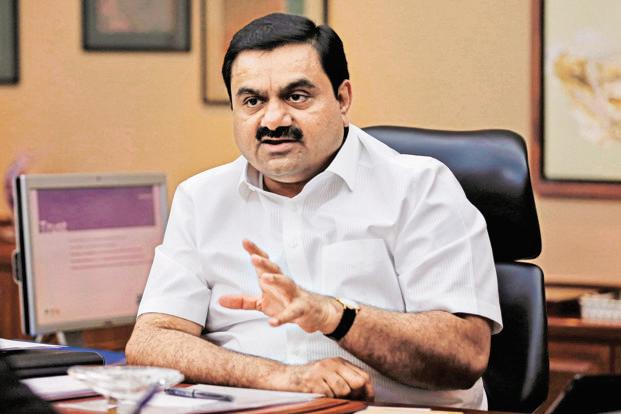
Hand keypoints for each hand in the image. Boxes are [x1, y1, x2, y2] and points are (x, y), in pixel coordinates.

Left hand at [219, 239, 341, 333]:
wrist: (314, 313)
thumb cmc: (286, 302)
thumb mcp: (261, 302)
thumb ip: (242, 301)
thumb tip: (220, 300)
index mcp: (273, 279)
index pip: (264, 263)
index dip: (255, 251)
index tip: (245, 241)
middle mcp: (283, 283)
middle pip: (275, 269)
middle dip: (264, 262)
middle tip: (253, 257)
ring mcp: (293, 295)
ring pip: (286, 283)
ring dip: (276, 280)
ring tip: (264, 278)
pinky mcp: (300, 310)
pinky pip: (291, 313)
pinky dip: (282, 318)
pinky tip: (272, 323)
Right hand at [276, 357, 373, 400]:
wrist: (283, 376)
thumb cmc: (307, 379)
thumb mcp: (328, 374)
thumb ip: (344, 380)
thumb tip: (363, 395)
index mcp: (338, 362)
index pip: (363, 376)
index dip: (368, 391)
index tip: (367, 400)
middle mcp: (332, 364)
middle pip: (357, 382)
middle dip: (355, 395)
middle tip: (347, 400)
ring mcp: (322, 371)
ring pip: (343, 390)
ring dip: (338, 398)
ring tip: (326, 395)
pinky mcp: (313, 380)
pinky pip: (329, 395)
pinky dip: (326, 399)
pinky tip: (318, 394)